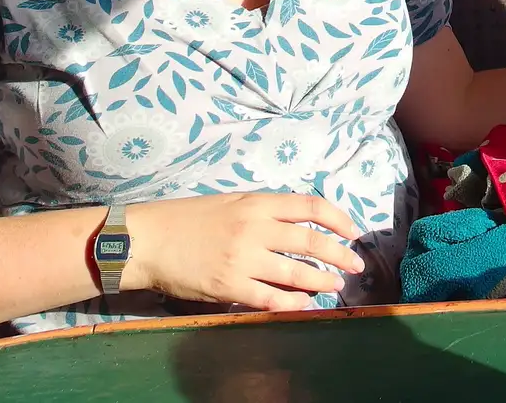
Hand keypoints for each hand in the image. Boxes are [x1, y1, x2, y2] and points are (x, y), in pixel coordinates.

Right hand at [125, 192, 365, 311]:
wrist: (148, 240)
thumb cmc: (188, 218)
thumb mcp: (231, 202)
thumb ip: (264, 211)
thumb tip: (298, 224)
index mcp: (257, 203)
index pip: (311, 206)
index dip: (338, 219)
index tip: (353, 231)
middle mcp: (255, 229)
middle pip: (311, 241)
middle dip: (340, 255)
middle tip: (357, 265)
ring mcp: (244, 260)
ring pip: (296, 273)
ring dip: (322, 281)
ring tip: (335, 286)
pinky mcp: (230, 287)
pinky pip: (271, 299)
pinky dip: (293, 303)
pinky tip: (305, 304)